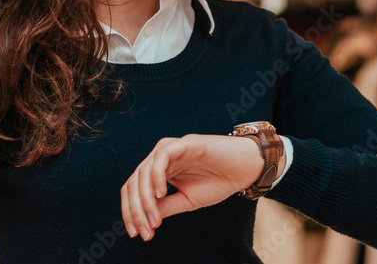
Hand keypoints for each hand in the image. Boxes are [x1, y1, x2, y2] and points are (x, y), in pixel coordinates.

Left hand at [120, 133, 264, 240]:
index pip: (134, 189)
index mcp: (160, 170)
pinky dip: (156, 176)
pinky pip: (161, 157)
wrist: (246, 169)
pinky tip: (161, 194)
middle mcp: (162, 158)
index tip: (135, 233)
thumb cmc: (219, 181)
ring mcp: (172, 149)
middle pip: (134, 182)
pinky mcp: (185, 143)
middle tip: (144, 230)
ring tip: (155, 219)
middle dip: (135, 209)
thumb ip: (165, 207)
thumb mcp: (187, 201)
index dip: (131, 212)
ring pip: (143, 171)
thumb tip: (144, 221)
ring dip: (145, 199)